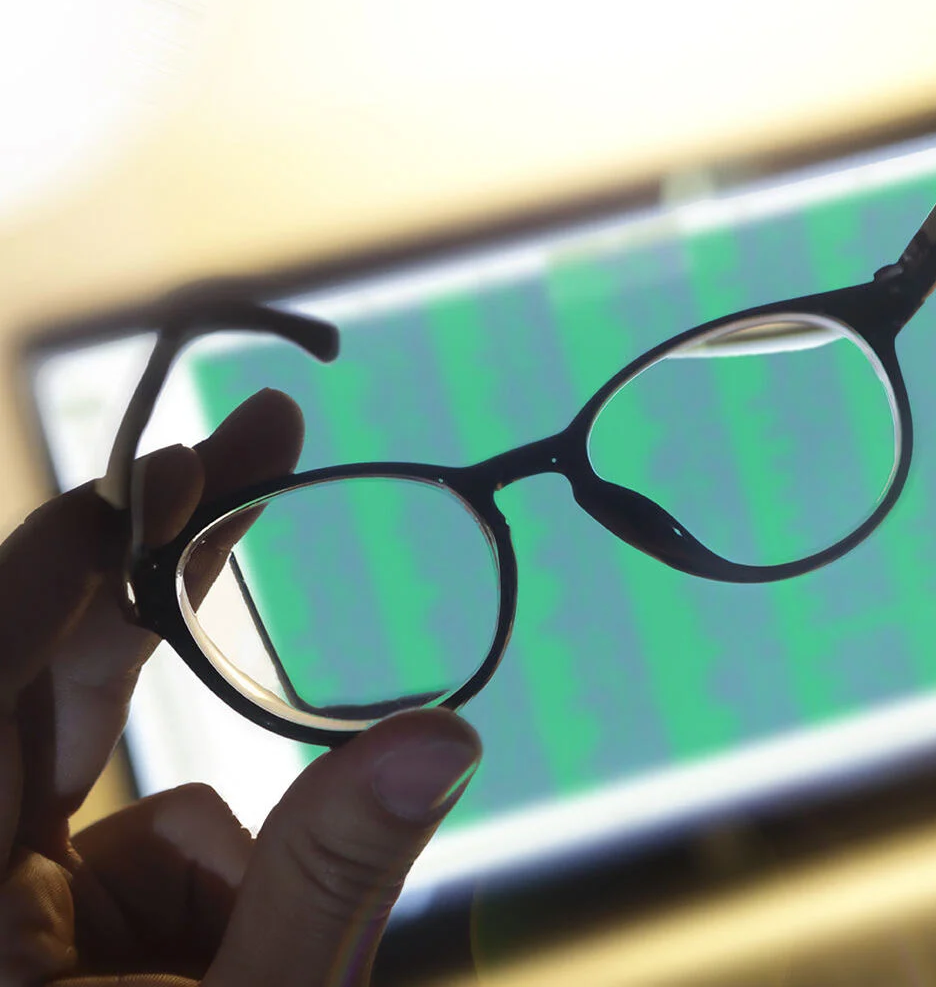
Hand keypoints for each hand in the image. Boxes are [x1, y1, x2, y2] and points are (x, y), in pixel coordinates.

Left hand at [0, 389, 480, 985]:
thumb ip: (333, 872)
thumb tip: (446, 729)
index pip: (7, 658)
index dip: (104, 535)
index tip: (211, 446)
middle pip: (54, 682)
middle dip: (165, 580)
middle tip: (266, 449)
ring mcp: (4, 914)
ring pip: (125, 795)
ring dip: (217, 856)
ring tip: (248, 975)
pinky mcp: (46, 936)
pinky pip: (140, 859)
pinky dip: (205, 890)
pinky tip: (226, 976)